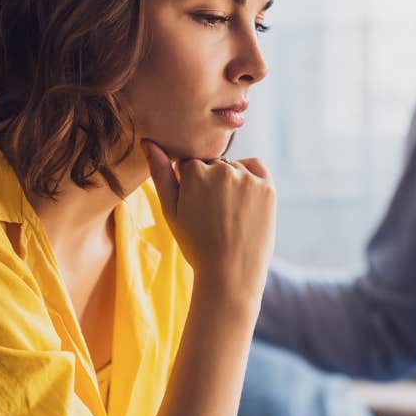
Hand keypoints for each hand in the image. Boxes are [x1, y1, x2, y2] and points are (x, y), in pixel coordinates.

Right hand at [143, 140, 274, 304]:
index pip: (190, 165)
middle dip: (211, 183)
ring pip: (233, 167)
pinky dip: (251, 176)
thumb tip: (148, 142)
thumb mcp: (171, 211)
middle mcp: (222, 169)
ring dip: (231, 181)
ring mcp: (247, 177)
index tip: (196, 208)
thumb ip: (160, 174)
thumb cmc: (196, 245)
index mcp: (194, 173)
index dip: (191, 187)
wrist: (230, 273)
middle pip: (213, 165)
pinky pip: (256, 167)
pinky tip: (245, 200)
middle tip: (214, 215)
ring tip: (230, 214)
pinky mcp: (267, 186)